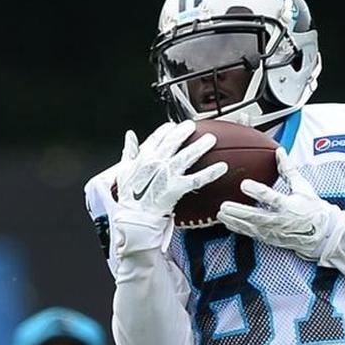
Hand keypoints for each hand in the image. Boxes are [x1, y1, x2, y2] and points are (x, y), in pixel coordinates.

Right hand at [86, 122, 225, 265]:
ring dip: (200, 147)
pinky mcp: (176, 188)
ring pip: (186, 157)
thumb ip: (129, 151)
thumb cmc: (128, 198)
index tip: (173, 126)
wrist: (134, 218)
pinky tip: (221, 167)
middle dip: (184, 132)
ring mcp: (167, 175)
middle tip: (193, 126)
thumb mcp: (123, 171)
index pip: (156, 138)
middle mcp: (156, 163)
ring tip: (211, 139)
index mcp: (143, 158)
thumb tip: (129, 136)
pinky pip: (196, 178)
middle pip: (173, 142)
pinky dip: (210, 173)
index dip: (166, 130)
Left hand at [217, 147, 344, 259]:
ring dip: (234, 220)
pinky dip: (238, 228)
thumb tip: (279, 151)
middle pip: (255, 216)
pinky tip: (227, 223)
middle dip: (238, 211)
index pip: (270, 197)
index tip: (243, 184)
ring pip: (250, 226)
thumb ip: (288, 169)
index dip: (257, 191)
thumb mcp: (302, 187)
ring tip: (220, 213)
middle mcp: (279, 220)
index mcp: (289, 205)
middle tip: (224, 205)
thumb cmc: (311, 207)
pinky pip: (250, 233)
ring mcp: (273, 231)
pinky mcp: (268, 238)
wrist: (320, 233)